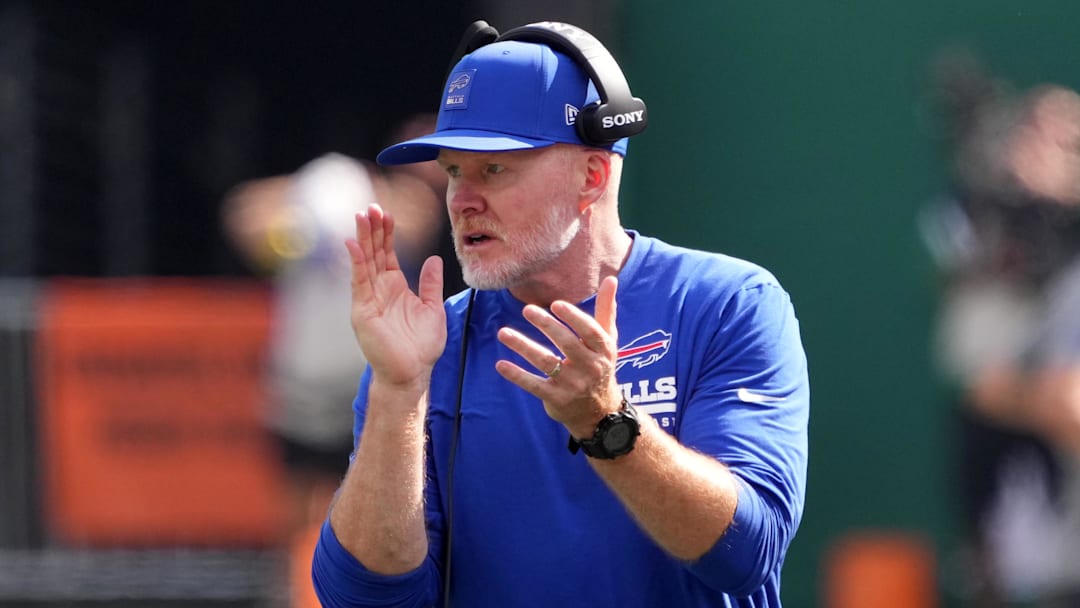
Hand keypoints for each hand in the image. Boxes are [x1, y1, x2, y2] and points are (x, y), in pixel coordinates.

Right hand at [346, 203, 446, 389]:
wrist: (412, 373)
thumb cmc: (422, 346)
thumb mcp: (433, 308)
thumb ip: (431, 284)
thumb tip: (434, 259)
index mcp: (395, 287)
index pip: (387, 254)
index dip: (386, 234)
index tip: (387, 213)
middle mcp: (379, 290)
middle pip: (373, 253)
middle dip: (372, 230)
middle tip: (371, 207)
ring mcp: (369, 299)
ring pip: (364, 263)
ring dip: (362, 240)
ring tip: (361, 217)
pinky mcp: (363, 311)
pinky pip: (358, 283)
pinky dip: (356, 263)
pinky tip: (353, 245)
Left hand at [495, 276, 621, 437]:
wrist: (599, 413)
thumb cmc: (600, 367)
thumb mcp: (608, 341)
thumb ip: (607, 310)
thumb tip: (611, 279)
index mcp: (603, 350)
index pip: (591, 332)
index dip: (574, 318)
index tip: (556, 304)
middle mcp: (590, 368)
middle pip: (567, 344)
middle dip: (547, 326)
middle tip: (527, 309)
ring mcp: (573, 385)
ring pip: (546, 363)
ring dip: (523, 346)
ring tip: (503, 332)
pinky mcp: (556, 399)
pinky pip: (534, 385)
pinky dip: (517, 375)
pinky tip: (501, 364)